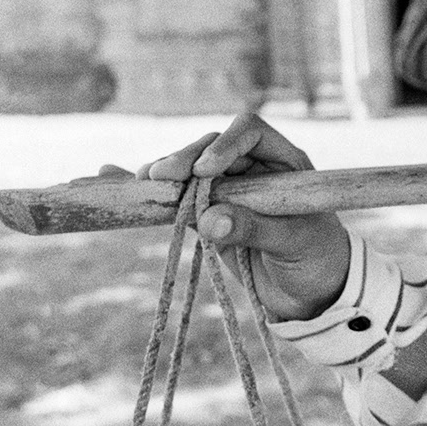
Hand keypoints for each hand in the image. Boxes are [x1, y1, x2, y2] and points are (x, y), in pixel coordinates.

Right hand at [123, 115, 351, 321]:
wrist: (312, 292)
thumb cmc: (316, 259)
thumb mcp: (294, 243)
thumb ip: (255, 228)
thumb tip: (209, 220)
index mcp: (284, 162)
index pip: (251, 132)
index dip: (226, 144)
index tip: (207, 170)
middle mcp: (253, 169)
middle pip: (211, 148)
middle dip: (185, 159)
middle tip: (159, 176)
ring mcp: (226, 191)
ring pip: (188, 173)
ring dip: (163, 176)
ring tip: (139, 184)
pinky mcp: (206, 216)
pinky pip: (174, 200)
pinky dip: (146, 192)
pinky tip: (110, 176)